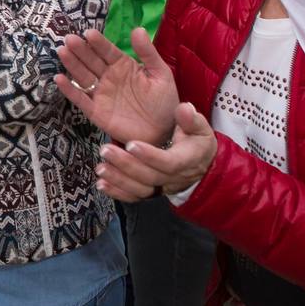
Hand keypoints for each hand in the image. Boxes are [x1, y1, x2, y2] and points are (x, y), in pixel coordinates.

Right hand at [54, 28, 178, 146]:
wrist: (163, 133)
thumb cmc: (164, 102)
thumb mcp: (161, 74)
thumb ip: (148, 53)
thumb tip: (138, 29)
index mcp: (124, 66)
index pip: (108, 51)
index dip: (98, 42)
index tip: (89, 33)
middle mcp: (109, 77)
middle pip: (91, 61)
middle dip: (80, 50)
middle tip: (69, 39)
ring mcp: (101, 94)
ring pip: (83, 76)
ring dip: (72, 64)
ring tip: (62, 52)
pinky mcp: (96, 111)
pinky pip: (80, 99)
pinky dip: (69, 90)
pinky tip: (59, 79)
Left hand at [93, 102, 217, 201]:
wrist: (203, 168)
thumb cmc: (198, 145)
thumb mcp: (201, 129)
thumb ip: (191, 119)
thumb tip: (183, 109)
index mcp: (186, 161)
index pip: (168, 162)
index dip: (149, 156)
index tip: (131, 144)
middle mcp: (173, 178)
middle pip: (149, 176)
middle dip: (126, 164)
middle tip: (106, 151)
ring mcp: (162, 187)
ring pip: (140, 189)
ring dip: (118, 180)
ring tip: (101, 168)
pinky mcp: (152, 192)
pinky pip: (134, 197)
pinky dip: (117, 192)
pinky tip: (102, 184)